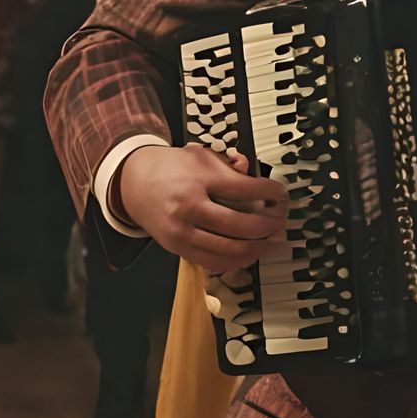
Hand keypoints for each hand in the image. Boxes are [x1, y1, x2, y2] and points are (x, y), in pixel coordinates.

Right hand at [114, 143, 288, 270]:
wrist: (133, 183)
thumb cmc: (172, 168)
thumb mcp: (201, 155)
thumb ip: (229, 163)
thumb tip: (251, 170)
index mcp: (198, 180)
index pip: (246, 189)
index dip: (271, 193)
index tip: (282, 195)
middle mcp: (189, 208)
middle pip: (242, 225)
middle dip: (270, 225)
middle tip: (282, 221)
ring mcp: (183, 232)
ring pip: (231, 250)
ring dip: (259, 248)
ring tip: (274, 242)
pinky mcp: (178, 248)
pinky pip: (215, 262)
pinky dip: (238, 261)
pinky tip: (251, 253)